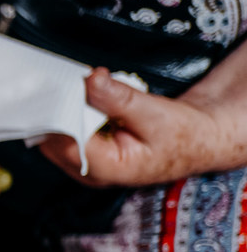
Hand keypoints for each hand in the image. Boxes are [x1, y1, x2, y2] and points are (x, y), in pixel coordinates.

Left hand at [37, 67, 230, 186]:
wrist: (198, 141)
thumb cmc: (183, 134)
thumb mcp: (155, 112)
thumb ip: (119, 99)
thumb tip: (90, 80)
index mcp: (106, 168)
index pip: (65, 140)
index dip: (60, 111)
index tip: (62, 84)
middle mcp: (89, 172)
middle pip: (54, 139)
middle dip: (59, 109)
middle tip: (70, 79)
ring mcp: (85, 165)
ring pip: (55, 135)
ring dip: (64, 109)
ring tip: (83, 87)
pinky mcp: (85, 153)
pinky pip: (66, 131)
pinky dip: (71, 112)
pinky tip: (87, 98)